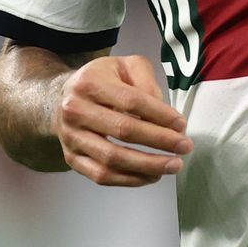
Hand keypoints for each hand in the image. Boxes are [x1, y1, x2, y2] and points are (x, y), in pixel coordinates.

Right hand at [54, 55, 191, 186]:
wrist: (62, 98)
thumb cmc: (102, 80)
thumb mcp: (125, 66)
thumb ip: (146, 81)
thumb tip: (163, 112)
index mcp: (90, 83)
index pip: (131, 101)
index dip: (159, 114)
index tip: (181, 124)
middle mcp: (75, 110)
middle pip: (123, 130)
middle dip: (159, 140)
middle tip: (184, 147)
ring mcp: (71, 137)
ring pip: (112, 158)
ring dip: (147, 165)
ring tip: (173, 165)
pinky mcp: (71, 158)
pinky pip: (102, 176)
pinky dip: (129, 180)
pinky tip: (151, 176)